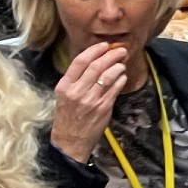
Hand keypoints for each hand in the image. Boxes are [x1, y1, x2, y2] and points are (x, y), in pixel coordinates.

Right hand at [51, 43, 128, 162]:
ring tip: (121, 64)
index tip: (104, 46)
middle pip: (96, 66)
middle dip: (111, 55)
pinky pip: (115, 89)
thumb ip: (76, 80)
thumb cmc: (68, 116)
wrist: (70, 141)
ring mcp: (91, 100)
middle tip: (120, 51)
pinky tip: (122, 77)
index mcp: (64, 86)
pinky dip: (121, 80)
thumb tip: (95, 61)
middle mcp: (77, 91)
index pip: (80, 61)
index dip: (94, 50)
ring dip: (118, 67)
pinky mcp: (103, 107)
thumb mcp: (64, 96)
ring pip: (108, 76)